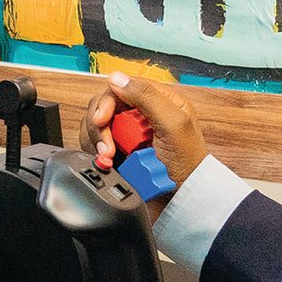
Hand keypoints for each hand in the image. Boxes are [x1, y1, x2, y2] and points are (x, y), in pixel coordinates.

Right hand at [79, 72, 208, 200]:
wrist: (180, 202)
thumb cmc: (187, 167)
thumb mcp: (173, 125)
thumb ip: (147, 97)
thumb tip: (117, 78)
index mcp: (160, 100)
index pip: (121, 87)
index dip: (107, 101)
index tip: (102, 120)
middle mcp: (141, 114)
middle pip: (103, 105)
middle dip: (101, 126)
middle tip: (108, 146)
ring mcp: (128, 134)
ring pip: (95, 125)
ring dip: (97, 142)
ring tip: (110, 158)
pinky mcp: (118, 152)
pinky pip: (94, 145)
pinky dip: (96, 154)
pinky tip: (107, 163)